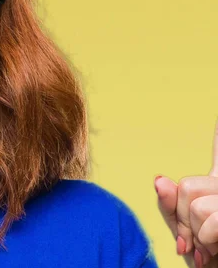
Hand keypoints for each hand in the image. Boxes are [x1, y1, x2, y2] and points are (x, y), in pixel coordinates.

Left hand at [155, 117, 217, 267]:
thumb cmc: (202, 257)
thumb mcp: (182, 232)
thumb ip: (169, 207)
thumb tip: (159, 179)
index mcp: (214, 187)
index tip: (217, 116)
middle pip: (187, 188)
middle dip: (183, 220)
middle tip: (196, 241)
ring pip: (197, 206)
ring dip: (196, 234)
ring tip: (208, 247)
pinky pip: (210, 221)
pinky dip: (206, 241)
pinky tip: (214, 249)